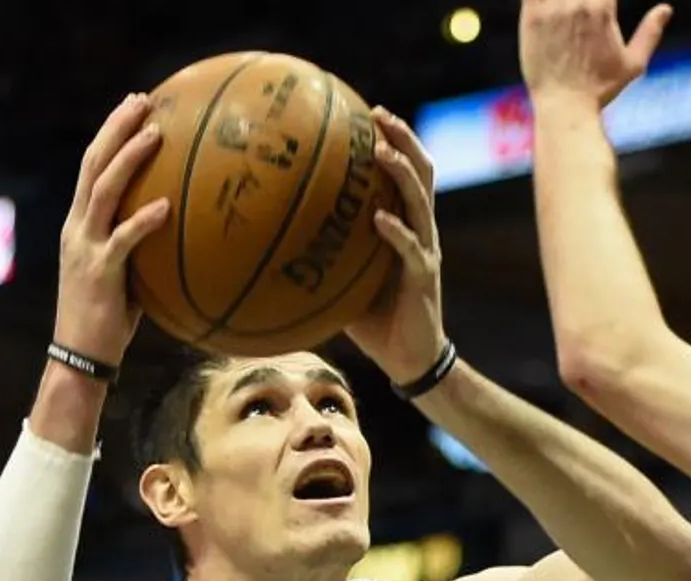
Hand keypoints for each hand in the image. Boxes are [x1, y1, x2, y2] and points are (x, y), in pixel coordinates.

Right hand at [52, 93, 169, 366]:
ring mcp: (86, 248)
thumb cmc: (109, 320)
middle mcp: (77, 228)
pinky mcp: (99, 273)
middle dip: (117, 129)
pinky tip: (166, 205)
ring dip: (129, 159)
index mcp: (80, 225)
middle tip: (143, 101)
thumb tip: (182, 232)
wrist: (80, 356)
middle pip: (93, 166)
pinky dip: (144, 220)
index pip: (92, 168)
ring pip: (103, 192)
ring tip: (156, 134)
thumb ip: (142, 249)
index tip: (134, 107)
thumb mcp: (126, 275)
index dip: (110, 134)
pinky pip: (124, 241)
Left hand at [344, 108, 445, 383]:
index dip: (393, 140)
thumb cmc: (374, 319)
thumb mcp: (342, 279)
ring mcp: (426, 252)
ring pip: (420, 202)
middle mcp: (420, 231)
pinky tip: (379, 219)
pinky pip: (410, 249)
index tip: (368, 112)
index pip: (406, 172)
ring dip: (402, 173)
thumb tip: (265, 241)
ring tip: (382, 152)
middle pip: (421, 172)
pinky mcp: (424, 277)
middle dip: (403, 139)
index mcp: (405, 225)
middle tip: (379, 114)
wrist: (409, 358)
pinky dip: (396, 232)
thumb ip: (320, 253)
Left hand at [519, 0, 673, 107]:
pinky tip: (548, 5)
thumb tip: (666, 9)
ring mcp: (550, 9)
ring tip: (568, 10)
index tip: (604, 6)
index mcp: (602, 10)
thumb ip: (650, 33)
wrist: (564, 107)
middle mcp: (575, 4)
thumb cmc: (600, 89)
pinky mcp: (531, 17)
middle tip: (585, 12)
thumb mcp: (633, 64)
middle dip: (585, 0)